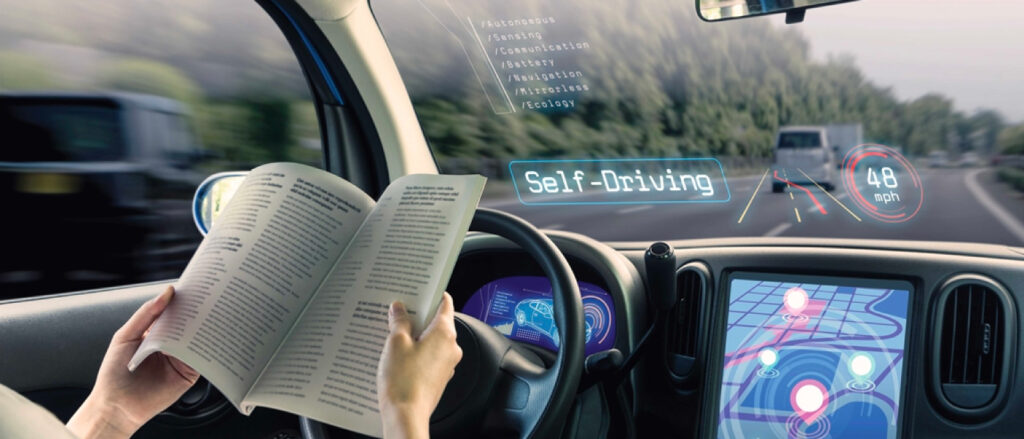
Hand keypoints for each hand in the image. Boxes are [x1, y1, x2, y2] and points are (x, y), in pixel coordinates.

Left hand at [67, 286, 199, 438]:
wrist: (116, 406)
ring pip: (198, 339)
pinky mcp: (190, 374)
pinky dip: (207, 349)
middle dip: (198, 312)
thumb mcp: (125, 336)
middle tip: (209, 299)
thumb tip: (168, 292)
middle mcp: (171, 344)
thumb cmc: (114, 372)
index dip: (184, 300)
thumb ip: (146, 314)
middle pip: (189, 324)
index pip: (174, 312)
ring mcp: (182, 358)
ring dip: (205, 328)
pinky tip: (207, 341)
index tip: (196, 288)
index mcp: (157, 332)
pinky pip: (202, 359)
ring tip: (211, 316)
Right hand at [377, 293, 462, 438]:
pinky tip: (399, 355)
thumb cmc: (403, 380)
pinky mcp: (439, 377)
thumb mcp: (396, 343)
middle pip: (438, 322)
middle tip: (399, 312)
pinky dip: (418, 352)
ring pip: (433, 341)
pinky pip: (430, 357)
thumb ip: (399, 321)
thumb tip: (400, 309)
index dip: (432, 294)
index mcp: (444, 333)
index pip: (445, 304)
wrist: (406, 415)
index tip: (420, 289)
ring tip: (394, 334)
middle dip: (419, 316)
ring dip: (416, 335)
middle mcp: (451, 347)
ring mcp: (447, 364)